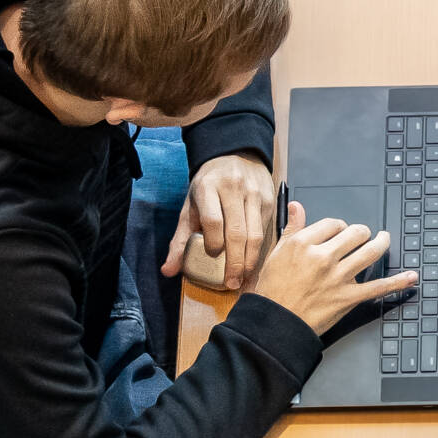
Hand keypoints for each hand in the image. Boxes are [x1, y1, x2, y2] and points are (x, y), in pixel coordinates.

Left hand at [162, 151, 275, 290]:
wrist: (235, 155)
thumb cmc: (210, 185)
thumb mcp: (190, 206)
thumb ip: (180, 239)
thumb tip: (168, 270)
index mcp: (209, 187)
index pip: (213, 220)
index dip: (213, 243)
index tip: (212, 255)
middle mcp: (234, 189)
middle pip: (237, 232)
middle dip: (235, 262)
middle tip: (231, 283)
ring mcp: (254, 194)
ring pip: (256, 233)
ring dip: (250, 260)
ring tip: (244, 278)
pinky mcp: (269, 200)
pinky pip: (265, 230)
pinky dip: (260, 250)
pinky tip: (253, 264)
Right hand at [250, 202, 418, 332]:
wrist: (275, 323)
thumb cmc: (273, 290)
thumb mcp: (276, 254)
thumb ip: (292, 229)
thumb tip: (297, 206)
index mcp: (303, 244)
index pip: (332, 223)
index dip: (338, 227)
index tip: (338, 232)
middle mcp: (323, 258)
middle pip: (355, 233)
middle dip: (361, 232)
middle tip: (361, 235)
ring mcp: (338, 278)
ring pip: (370, 252)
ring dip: (382, 243)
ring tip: (384, 239)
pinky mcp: (348, 297)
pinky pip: (379, 288)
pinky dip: (398, 282)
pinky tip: (411, 276)